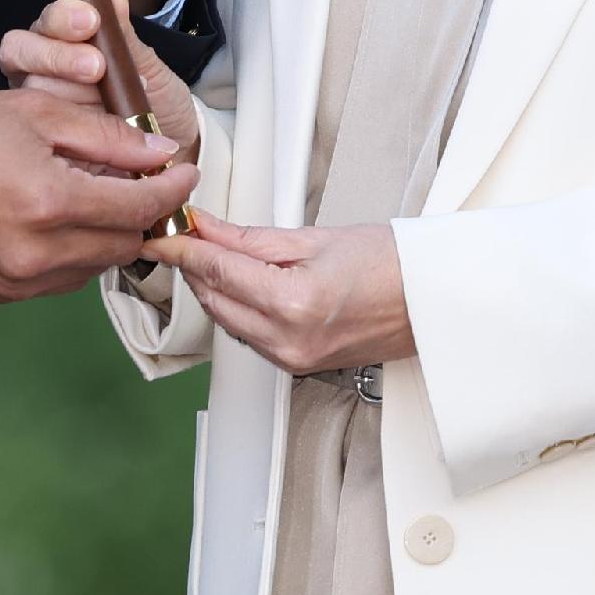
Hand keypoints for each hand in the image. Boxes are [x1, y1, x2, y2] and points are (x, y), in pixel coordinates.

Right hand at [0, 0, 199, 163]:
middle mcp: (43, 72)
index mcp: (62, 41)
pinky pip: (46, 134)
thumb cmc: (157, 99)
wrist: (176, 147)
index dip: (61, 18)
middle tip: (96, 67)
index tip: (91, 21)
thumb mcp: (145, 66)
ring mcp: (41, 108)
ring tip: (111, 104)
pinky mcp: (48, 145)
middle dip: (57, 56)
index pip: (46, 22)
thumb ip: (122, 33)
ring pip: (31, 92)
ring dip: (70, 95)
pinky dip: (75, 131)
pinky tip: (103, 133)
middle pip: (22, 52)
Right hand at [0, 88, 202, 303]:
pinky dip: (70, 254)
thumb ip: (106, 137)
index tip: (185, 171)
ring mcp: (14, 282)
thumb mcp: (35, 112)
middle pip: (123, 247)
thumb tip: (158, 155)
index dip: (172, 189)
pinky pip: (56, 281)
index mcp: (50, 203)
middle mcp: (36, 255)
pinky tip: (57, 221)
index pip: (139, 209)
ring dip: (106, 237)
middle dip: (142, 215)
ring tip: (95, 198)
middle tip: (144, 183)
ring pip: (92, 269)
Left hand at [145, 216, 414, 374]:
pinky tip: (242, 283)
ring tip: (215, 251)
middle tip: (186, 232)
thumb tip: (205, 227)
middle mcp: (287, 340)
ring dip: (215, 287)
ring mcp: (292, 359)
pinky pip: (249, 336)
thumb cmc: (391, 264)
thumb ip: (250, 239)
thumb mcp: (314, 238)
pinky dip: (238, 308)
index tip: (162, 232)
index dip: (183, 247)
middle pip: (214, 299)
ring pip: (227, 320)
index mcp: (292, 303)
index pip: (217, 271)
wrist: (432, 301)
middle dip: (195, 264)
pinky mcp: (297, 367)